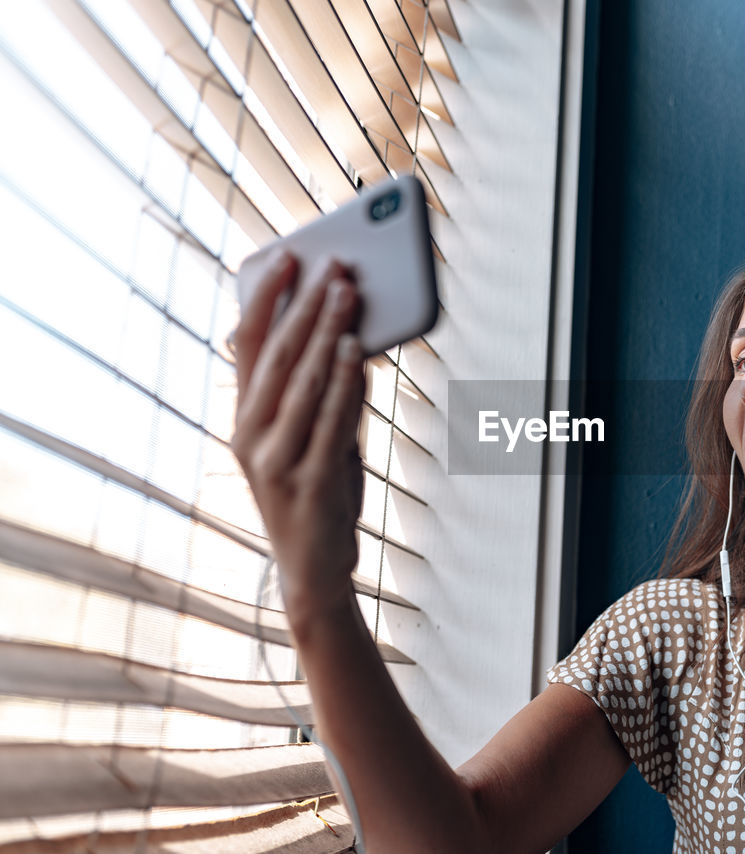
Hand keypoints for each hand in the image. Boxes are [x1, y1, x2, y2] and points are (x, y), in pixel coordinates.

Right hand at [231, 251, 365, 626]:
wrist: (314, 571)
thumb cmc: (316, 494)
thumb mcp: (311, 437)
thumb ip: (324, 392)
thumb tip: (350, 333)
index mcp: (244, 419)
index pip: (249, 346)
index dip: (266, 298)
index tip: (287, 257)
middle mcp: (250, 435)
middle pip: (280, 357)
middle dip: (308, 306)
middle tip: (334, 265)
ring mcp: (276, 461)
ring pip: (304, 383)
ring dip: (329, 334)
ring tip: (349, 294)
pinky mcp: (310, 482)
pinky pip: (330, 421)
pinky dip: (345, 383)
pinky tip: (359, 352)